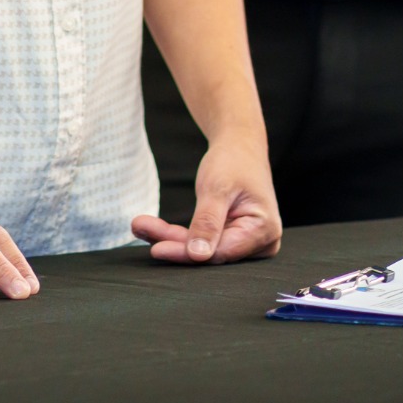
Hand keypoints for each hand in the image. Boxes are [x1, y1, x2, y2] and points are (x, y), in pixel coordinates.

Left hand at [132, 143, 281, 263]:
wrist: (240, 146)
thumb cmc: (233, 162)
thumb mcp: (217, 188)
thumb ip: (208, 222)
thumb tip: (198, 256)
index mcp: (264, 231)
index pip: (221, 252)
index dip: (187, 253)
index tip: (156, 248)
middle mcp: (261, 243)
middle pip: (210, 253)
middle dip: (173, 241)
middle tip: (139, 227)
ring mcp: (247, 243)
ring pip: (203, 249)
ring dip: (171, 238)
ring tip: (140, 224)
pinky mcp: (232, 238)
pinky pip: (202, 241)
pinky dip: (177, 234)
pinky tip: (151, 227)